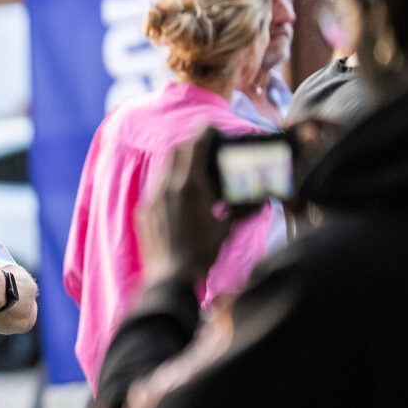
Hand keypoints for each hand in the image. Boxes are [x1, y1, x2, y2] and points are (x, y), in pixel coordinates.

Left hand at [138, 129, 243, 285]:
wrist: (170, 278)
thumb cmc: (201, 254)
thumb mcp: (228, 229)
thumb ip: (245, 209)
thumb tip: (262, 200)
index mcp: (189, 186)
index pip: (195, 145)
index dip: (205, 133)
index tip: (213, 129)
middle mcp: (167, 186)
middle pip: (177, 151)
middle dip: (192, 145)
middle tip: (207, 149)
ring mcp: (152, 197)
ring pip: (164, 168)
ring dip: (180, 164)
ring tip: (195, 172)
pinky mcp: (144, 210)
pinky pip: (156, 186)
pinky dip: (170, 182)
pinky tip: (181, 196)